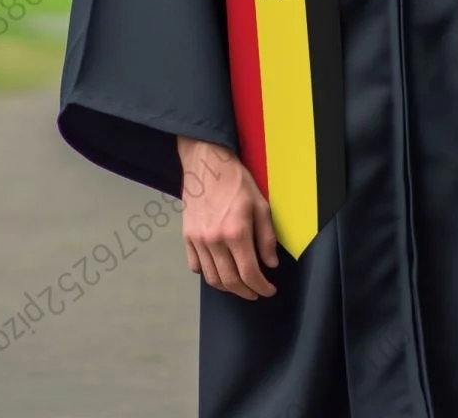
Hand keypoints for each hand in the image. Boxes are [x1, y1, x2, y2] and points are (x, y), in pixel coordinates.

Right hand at [177, 137, 278, 300]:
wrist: (207, 164)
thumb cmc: (237, 181)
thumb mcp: (261, 204)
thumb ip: (267, 237)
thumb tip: (270, 264)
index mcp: (236, 232)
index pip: (249, 272)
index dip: (260, 287)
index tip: (268, 291)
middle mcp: (214, 241)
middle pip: (229, 281)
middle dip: (245, 292)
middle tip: (256, 292)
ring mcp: (197, 241)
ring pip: (211, 278)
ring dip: (227, 287)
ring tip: (240, 286)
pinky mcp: (186, 237)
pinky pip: (195, 266)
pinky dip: (208, 274)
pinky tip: (219, 271)